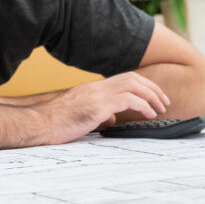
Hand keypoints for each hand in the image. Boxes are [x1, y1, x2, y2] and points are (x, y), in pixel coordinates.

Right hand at [25, 72, 169, 144]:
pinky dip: (143, 105)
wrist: (40, 125)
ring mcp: (96, 95)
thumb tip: (113, 118)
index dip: (142, 86)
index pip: (123, 79)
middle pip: (131, 78)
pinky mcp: (97, 106)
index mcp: (92, 89)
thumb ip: (99, 114)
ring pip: (132, 85)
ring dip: (151, 95)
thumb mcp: (82, 117)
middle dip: (152, 88)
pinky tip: (149, 114)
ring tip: (160, 108)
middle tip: (164, 102)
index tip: (154, 97)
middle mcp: (96, 88)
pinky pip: (127, 100)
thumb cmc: (56, 124)